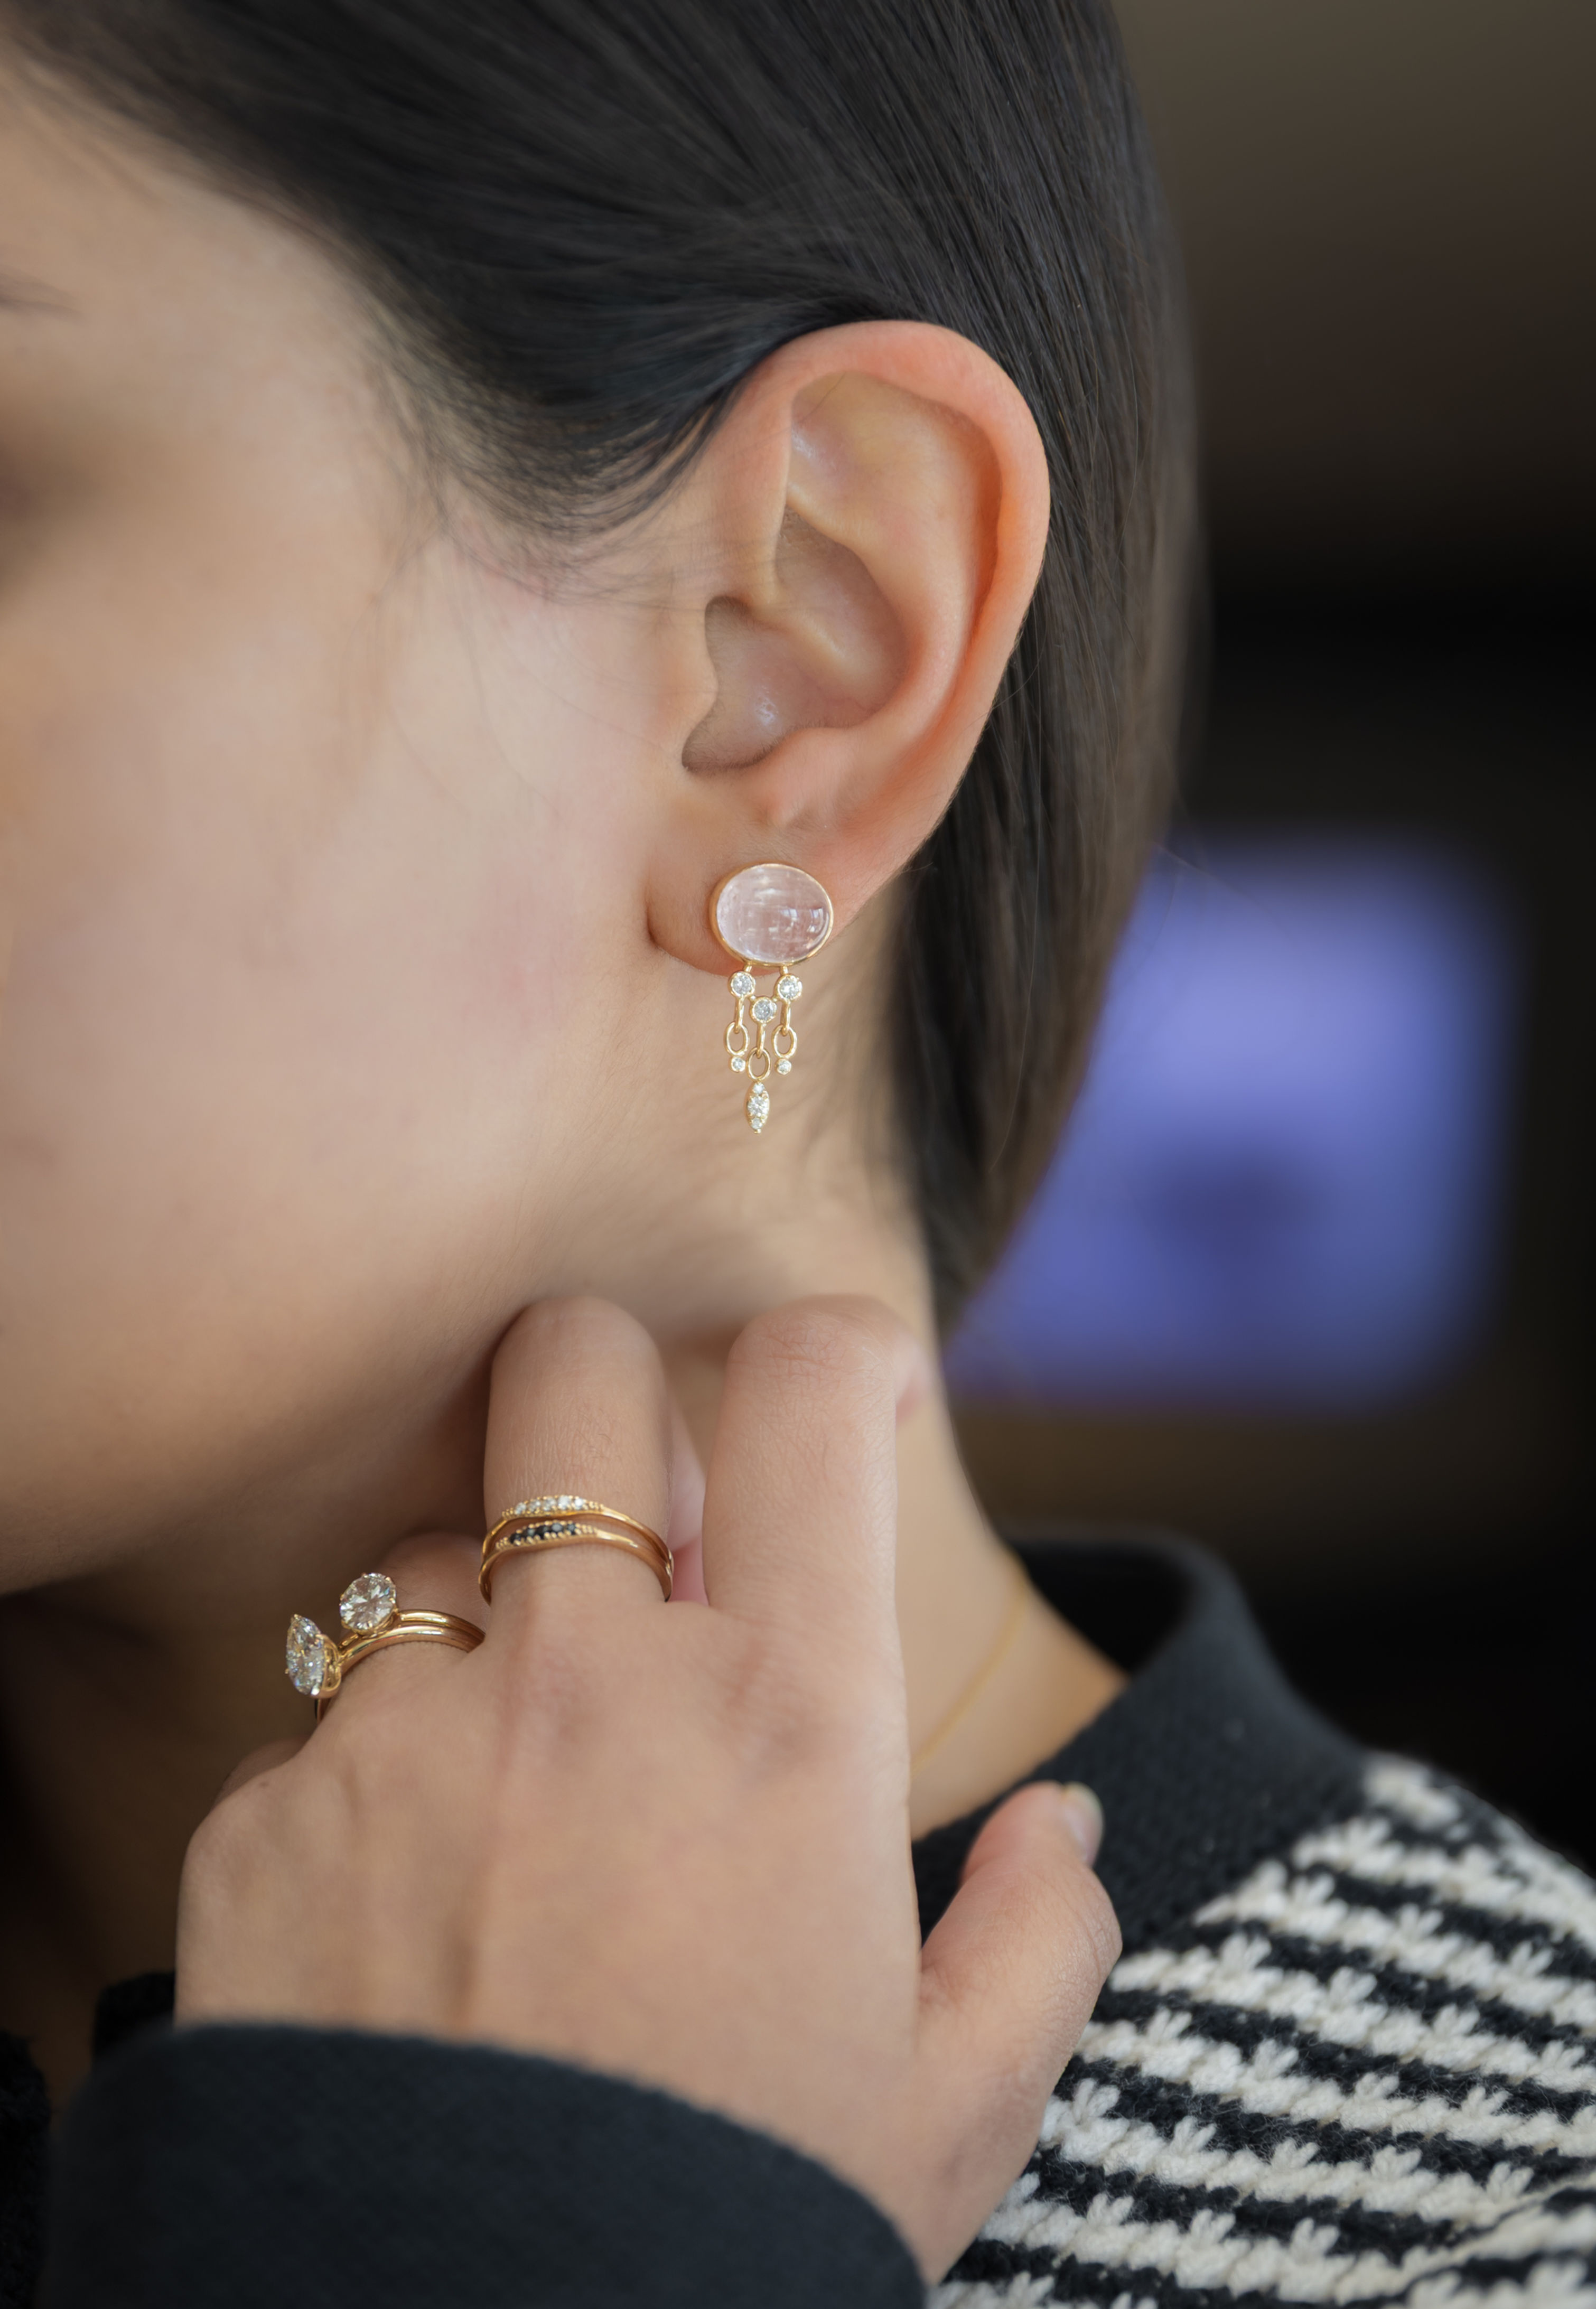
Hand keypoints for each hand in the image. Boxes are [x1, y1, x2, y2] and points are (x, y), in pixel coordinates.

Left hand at [176, 1296, 1118, 2277]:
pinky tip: (405, 1917)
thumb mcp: (950, 2106)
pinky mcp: (267, 1822)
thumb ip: (1038, 1937)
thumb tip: (1061, 1828)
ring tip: (515, 1768)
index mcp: (785, 1722)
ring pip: (427, 1550)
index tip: (846, 1383)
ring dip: (484, 1619)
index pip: (808, 1393)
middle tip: (637, 1501)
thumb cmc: (734, 2224)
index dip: (840, 1345)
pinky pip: (315, 1732)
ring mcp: (409, 1738)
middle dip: (605, 1390)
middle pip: (565, 1367)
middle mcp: (591, 1681)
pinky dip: (369, 1786)